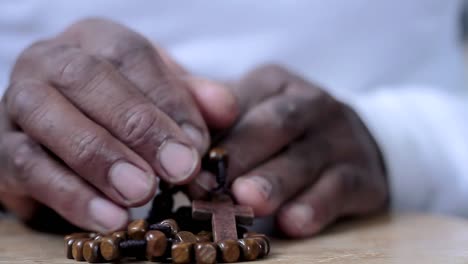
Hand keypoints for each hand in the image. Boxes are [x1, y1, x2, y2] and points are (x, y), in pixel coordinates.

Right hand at [0, 18, 235, 231]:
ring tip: (142, 194)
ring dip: (101, 160)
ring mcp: (18, 102)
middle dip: (136, 125)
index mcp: (94, 40)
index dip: (168, 98)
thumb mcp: (160, 97)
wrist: (64, 131)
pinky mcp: (1, 149)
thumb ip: (190, 99)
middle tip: (177, 168)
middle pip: (87, 79)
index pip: (131, 55)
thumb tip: (225, 107)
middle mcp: (50, 61)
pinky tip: (108, 217)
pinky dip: (70, 194)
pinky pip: (29, 168)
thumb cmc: (121, 109)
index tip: (198, 144)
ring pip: (51, 121)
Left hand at [189, 65, 387, 236]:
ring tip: (247, 201)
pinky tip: (293, 222)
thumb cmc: (281, 133)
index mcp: (274, 84)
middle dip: (241, 154)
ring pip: (307, 157)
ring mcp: (342, 137)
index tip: (182, 161)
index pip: (239, 101)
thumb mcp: (248, 113)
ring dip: (275, 181)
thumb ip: (211, 120)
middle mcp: (312, 103)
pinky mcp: (364, 173)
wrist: (350, 142)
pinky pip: (341, 188)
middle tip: (210, 183)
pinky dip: (316, 206)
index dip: (210, 131)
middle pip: (275, 125)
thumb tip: (162, 139)